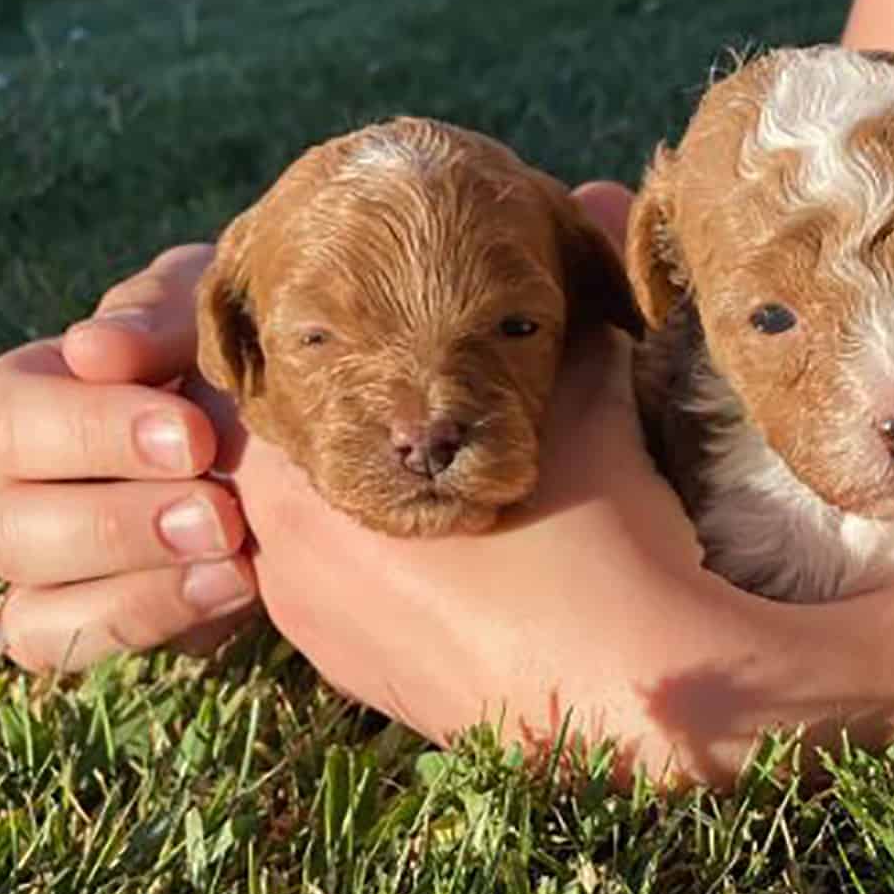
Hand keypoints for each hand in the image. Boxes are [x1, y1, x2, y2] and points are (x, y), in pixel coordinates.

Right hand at [0, 246, 258, 670]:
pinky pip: (73, 649)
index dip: (91, 432)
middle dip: (115, 525)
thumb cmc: (244, 341)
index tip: (194, 436)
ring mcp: (50, 569)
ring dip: (135, 587)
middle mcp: (17, 488)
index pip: (5, 419)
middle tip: (219, 513)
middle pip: (4, 526)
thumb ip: (161, 315)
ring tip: (235, 558)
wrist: (322, 421)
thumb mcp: (215, 301)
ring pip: (33, 604)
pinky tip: (235, 589)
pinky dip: (147, 623)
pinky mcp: (98, 623)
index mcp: (28, 397)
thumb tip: (90, 350)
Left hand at [212, 185, 893, 786]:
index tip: (368, 330)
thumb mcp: (583, 395)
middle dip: (337, 420)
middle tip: (408, 393)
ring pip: (310, 530)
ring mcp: (313, 627)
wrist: (634, 699)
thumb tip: (587, 194)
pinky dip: (373, 566)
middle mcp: (279, 553)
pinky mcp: (353, 680)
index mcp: (300, 469)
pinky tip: (449, 558)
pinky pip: (340, 597)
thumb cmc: (597, 536)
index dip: (316, 345)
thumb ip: (566, 295)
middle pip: (280, 455)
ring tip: (432, 472)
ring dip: (352, 496)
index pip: (259, 377)